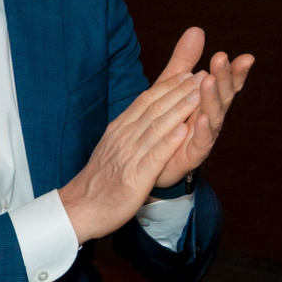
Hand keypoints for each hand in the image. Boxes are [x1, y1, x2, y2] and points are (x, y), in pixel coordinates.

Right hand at [57, 74, 201, 243]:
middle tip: (202, 75)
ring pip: (156, 128)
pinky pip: (153, 157)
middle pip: (154, 109)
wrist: (80, 208)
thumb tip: (144, 114)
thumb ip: (129, 129)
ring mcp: (129, 157)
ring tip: (199, 95)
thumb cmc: (99, 180)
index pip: (146, 101)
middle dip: (179, 91)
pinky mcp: (134, 178)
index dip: (168, 86)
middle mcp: (124, 138)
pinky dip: (168, 143)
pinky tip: (183, 132)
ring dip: (179, 110)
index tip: (188, 73)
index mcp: (119, 129)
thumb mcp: (112, 147)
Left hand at [149, 27, 253, 186]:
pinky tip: (201, 118)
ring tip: (209, 80)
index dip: (236, 72)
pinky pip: (201, 143)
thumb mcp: (172, 85)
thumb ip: (184, 61)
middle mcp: (210, 117)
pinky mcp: (192, 155)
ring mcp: (203, 136)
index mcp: (208, 100)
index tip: (246, 57)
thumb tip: (196, 29)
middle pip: (222, 96)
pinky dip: (202, 130)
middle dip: (224, 77)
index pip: (226, 83)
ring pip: (213, 117)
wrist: (146, 158)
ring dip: (212, 98)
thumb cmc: (165, 118)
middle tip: (221, 58)